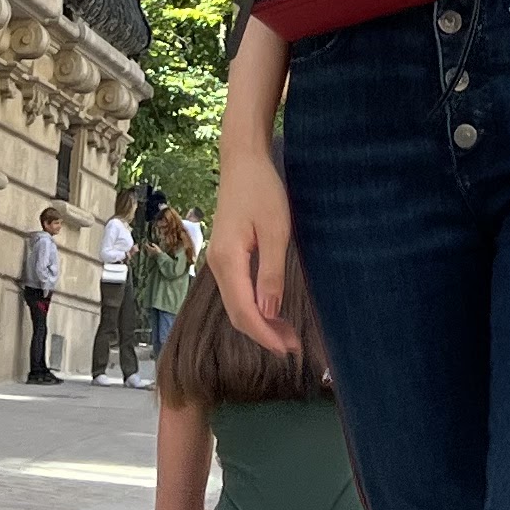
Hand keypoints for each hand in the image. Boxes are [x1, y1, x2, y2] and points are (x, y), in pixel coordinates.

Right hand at [208, 130, 299, 359]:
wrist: (243, 160)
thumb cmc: (262, 190)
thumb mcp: (275, 231)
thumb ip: (271, 273)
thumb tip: (269, 311)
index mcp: (228, 261)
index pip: (244, 311)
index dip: (265, 334)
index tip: (288, 349)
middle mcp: (217, 265)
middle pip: (236, 313)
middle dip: (263, 333)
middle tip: (292, 347)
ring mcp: (219, 261)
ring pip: (236, 304)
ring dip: (259, 322)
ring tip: (287, 334)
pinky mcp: (225, 255)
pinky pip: (237, 291)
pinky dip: (254, 306)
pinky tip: (272, 310)